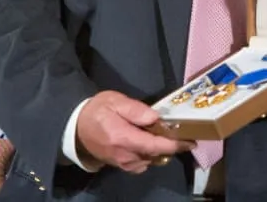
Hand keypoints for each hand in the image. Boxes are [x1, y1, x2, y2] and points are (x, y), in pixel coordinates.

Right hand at [76, 91, 194, 172]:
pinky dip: (151, 155)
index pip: (155, 145)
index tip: (190, 141)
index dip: (174, 145)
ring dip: (161, 150)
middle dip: (172, 146)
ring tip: (166, 135)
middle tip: (182, 132)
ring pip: (151, 160)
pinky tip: (150, 142)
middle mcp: (125, 155)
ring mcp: (123, 163)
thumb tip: (155, 117)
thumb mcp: (115, 101)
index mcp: (123, 138)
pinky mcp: (122, 166)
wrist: (76, 127)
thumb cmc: (97, 110)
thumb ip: (135, 109)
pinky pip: (143, 164)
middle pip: (156, 155)